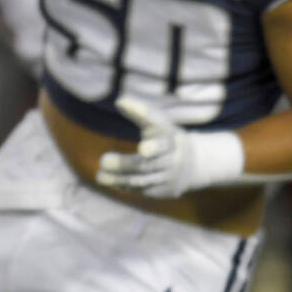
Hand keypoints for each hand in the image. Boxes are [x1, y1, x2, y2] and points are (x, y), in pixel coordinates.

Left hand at [96, 98, 241, 197]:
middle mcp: (173, 158)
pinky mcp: (164, 190)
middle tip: (104, 160)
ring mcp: (169, 176)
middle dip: (125, 164)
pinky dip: (123, 186)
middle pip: (148, 164)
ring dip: (119, 178)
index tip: (143, 148)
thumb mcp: (158, 123)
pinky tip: (108, 180)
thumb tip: (120, 101)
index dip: (155, 143)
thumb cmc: (164, 138)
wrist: (192, 166)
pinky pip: (142, 189)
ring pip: (142, 180)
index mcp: (171, 136)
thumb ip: (140, 112)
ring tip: (100, 175)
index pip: (163, 138)